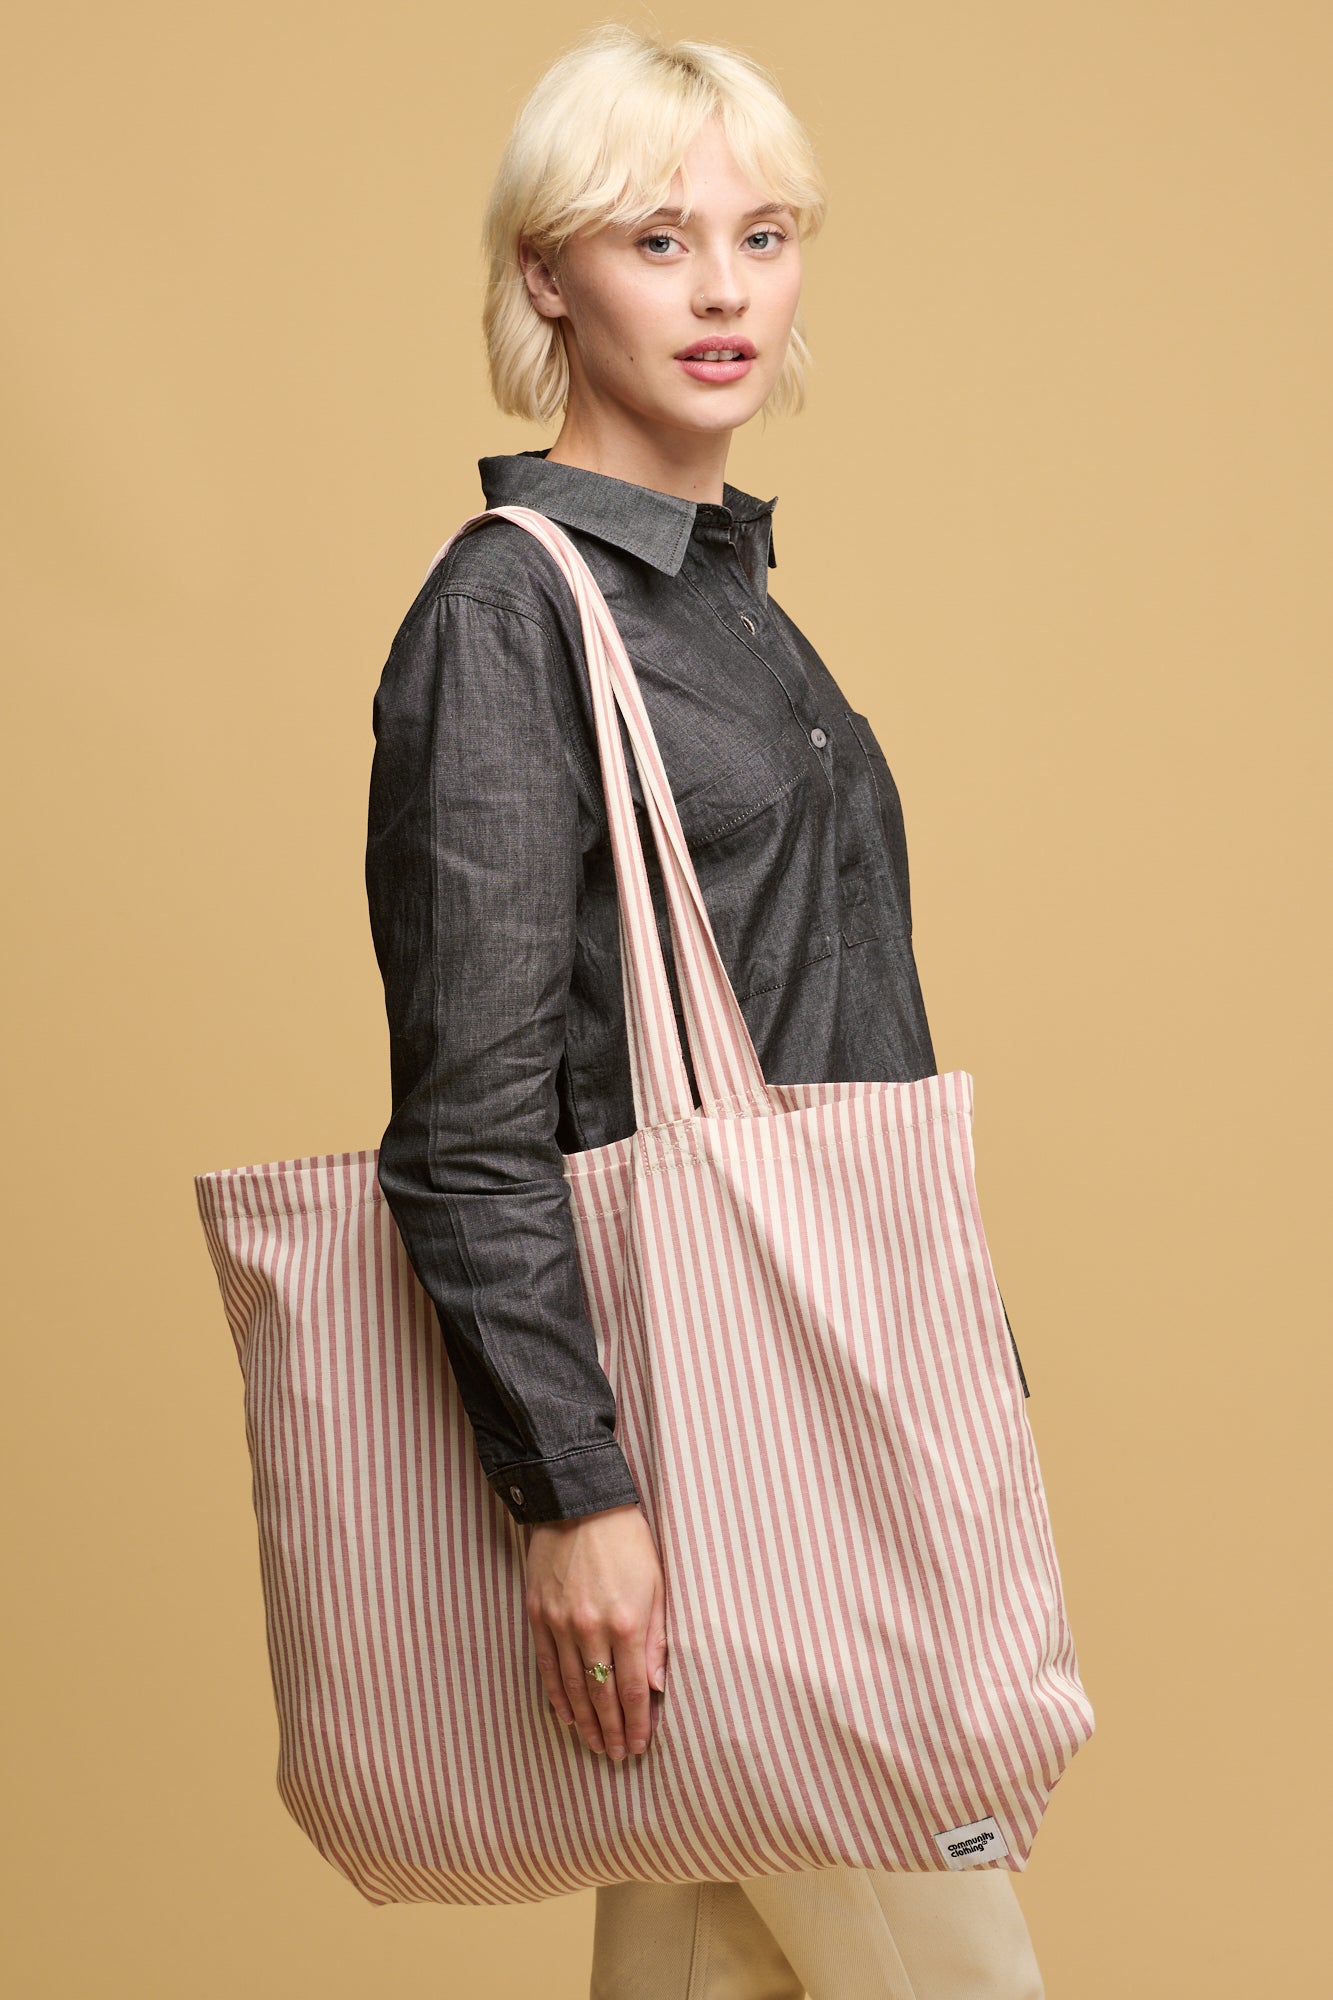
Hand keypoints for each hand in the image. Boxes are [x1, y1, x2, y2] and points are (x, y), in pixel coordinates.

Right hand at [524, 1502, 666, 1758]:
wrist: (578, 1502)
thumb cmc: (627, 1540)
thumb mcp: (657, 1584)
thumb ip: (657, 1637)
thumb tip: (656, 1686)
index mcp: (627, 1622)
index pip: (634, 1688)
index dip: (638, 1722)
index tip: (640, 1745)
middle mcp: (591, 1630)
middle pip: (602, 1696)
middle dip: (612, 1730)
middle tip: (617, 1755)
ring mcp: (560, 1624)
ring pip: (572, 1687)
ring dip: (585, 1722)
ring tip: (594, 1745)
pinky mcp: (538, 1615)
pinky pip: (546, 1666)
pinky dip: (555, 1696)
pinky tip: (565, 1716)